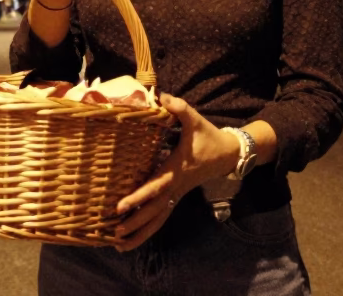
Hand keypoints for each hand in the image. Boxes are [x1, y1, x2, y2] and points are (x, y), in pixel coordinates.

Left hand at [113, 93, 237, 250]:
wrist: (228, 154)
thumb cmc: (208, 136)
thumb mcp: (195, 119)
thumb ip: (179, 108)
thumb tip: (162, 97)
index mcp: (177, 169)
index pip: (156, 186)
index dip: (138, 196)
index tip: (120, 206)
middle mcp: (176, 186)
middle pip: (154, 210)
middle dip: (134, 222)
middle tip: (114, 233)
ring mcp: (177, 194)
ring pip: (158, 219)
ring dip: (140, 233)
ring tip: (119, 245)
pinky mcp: (177, 196)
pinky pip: (161, 216)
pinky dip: (147, 229)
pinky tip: (132, 238)